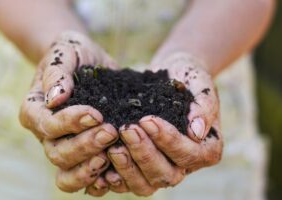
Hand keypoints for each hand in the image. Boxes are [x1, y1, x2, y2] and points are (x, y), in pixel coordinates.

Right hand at [19, 31, 118, 191]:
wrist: (86, 60)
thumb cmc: (72, 54)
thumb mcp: (65, 53)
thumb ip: (57, 73)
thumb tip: (56, 98)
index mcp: (35, 110)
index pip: (48, 126)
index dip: (70, 123)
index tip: (96, 114)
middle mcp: (46, 133)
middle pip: (58, 152)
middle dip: (85, 145)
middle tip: (111, 132)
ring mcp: (64, 144)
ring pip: (69, 170)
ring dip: (90, 166)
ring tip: (112, 154)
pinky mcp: (83, 151)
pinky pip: (85, 174)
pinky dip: (97, 178)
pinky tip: (115, 171)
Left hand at [90, 53, 222, 195]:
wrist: (170, 76)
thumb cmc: (188, 79)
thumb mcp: (201, 85)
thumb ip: (204, 107)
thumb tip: (197, 132)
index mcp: (206, 149)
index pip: (188, 154)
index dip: (168, 141)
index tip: (148, 120)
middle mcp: (184, 165)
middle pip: (166, 174)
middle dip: (144, 153)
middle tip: (127, 129)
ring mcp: (161, 169)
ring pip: (145, 184)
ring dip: (127, 167)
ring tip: (112, 147)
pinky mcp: (141, 168)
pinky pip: (127, 181)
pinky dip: (113, 178)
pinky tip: (100, 164)